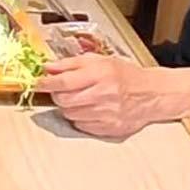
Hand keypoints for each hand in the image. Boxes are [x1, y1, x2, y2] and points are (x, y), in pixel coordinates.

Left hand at [41, 55, 170, 138]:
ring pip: (70, 114)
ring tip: (80, 99)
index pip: (64, 81)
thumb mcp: (100, 61)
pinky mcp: (109, 129)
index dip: (46, 83)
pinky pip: (81, 126)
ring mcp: (107, 114)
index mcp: (101, 74)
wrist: (152, 94)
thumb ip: (71, 63)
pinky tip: (89, 109)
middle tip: (61, 91)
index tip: (37, 83)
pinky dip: (80, 118)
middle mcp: (104, 94)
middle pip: (64, 100)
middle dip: (57, 95)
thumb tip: (47, 67)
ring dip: (68, 107)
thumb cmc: (126, 75)